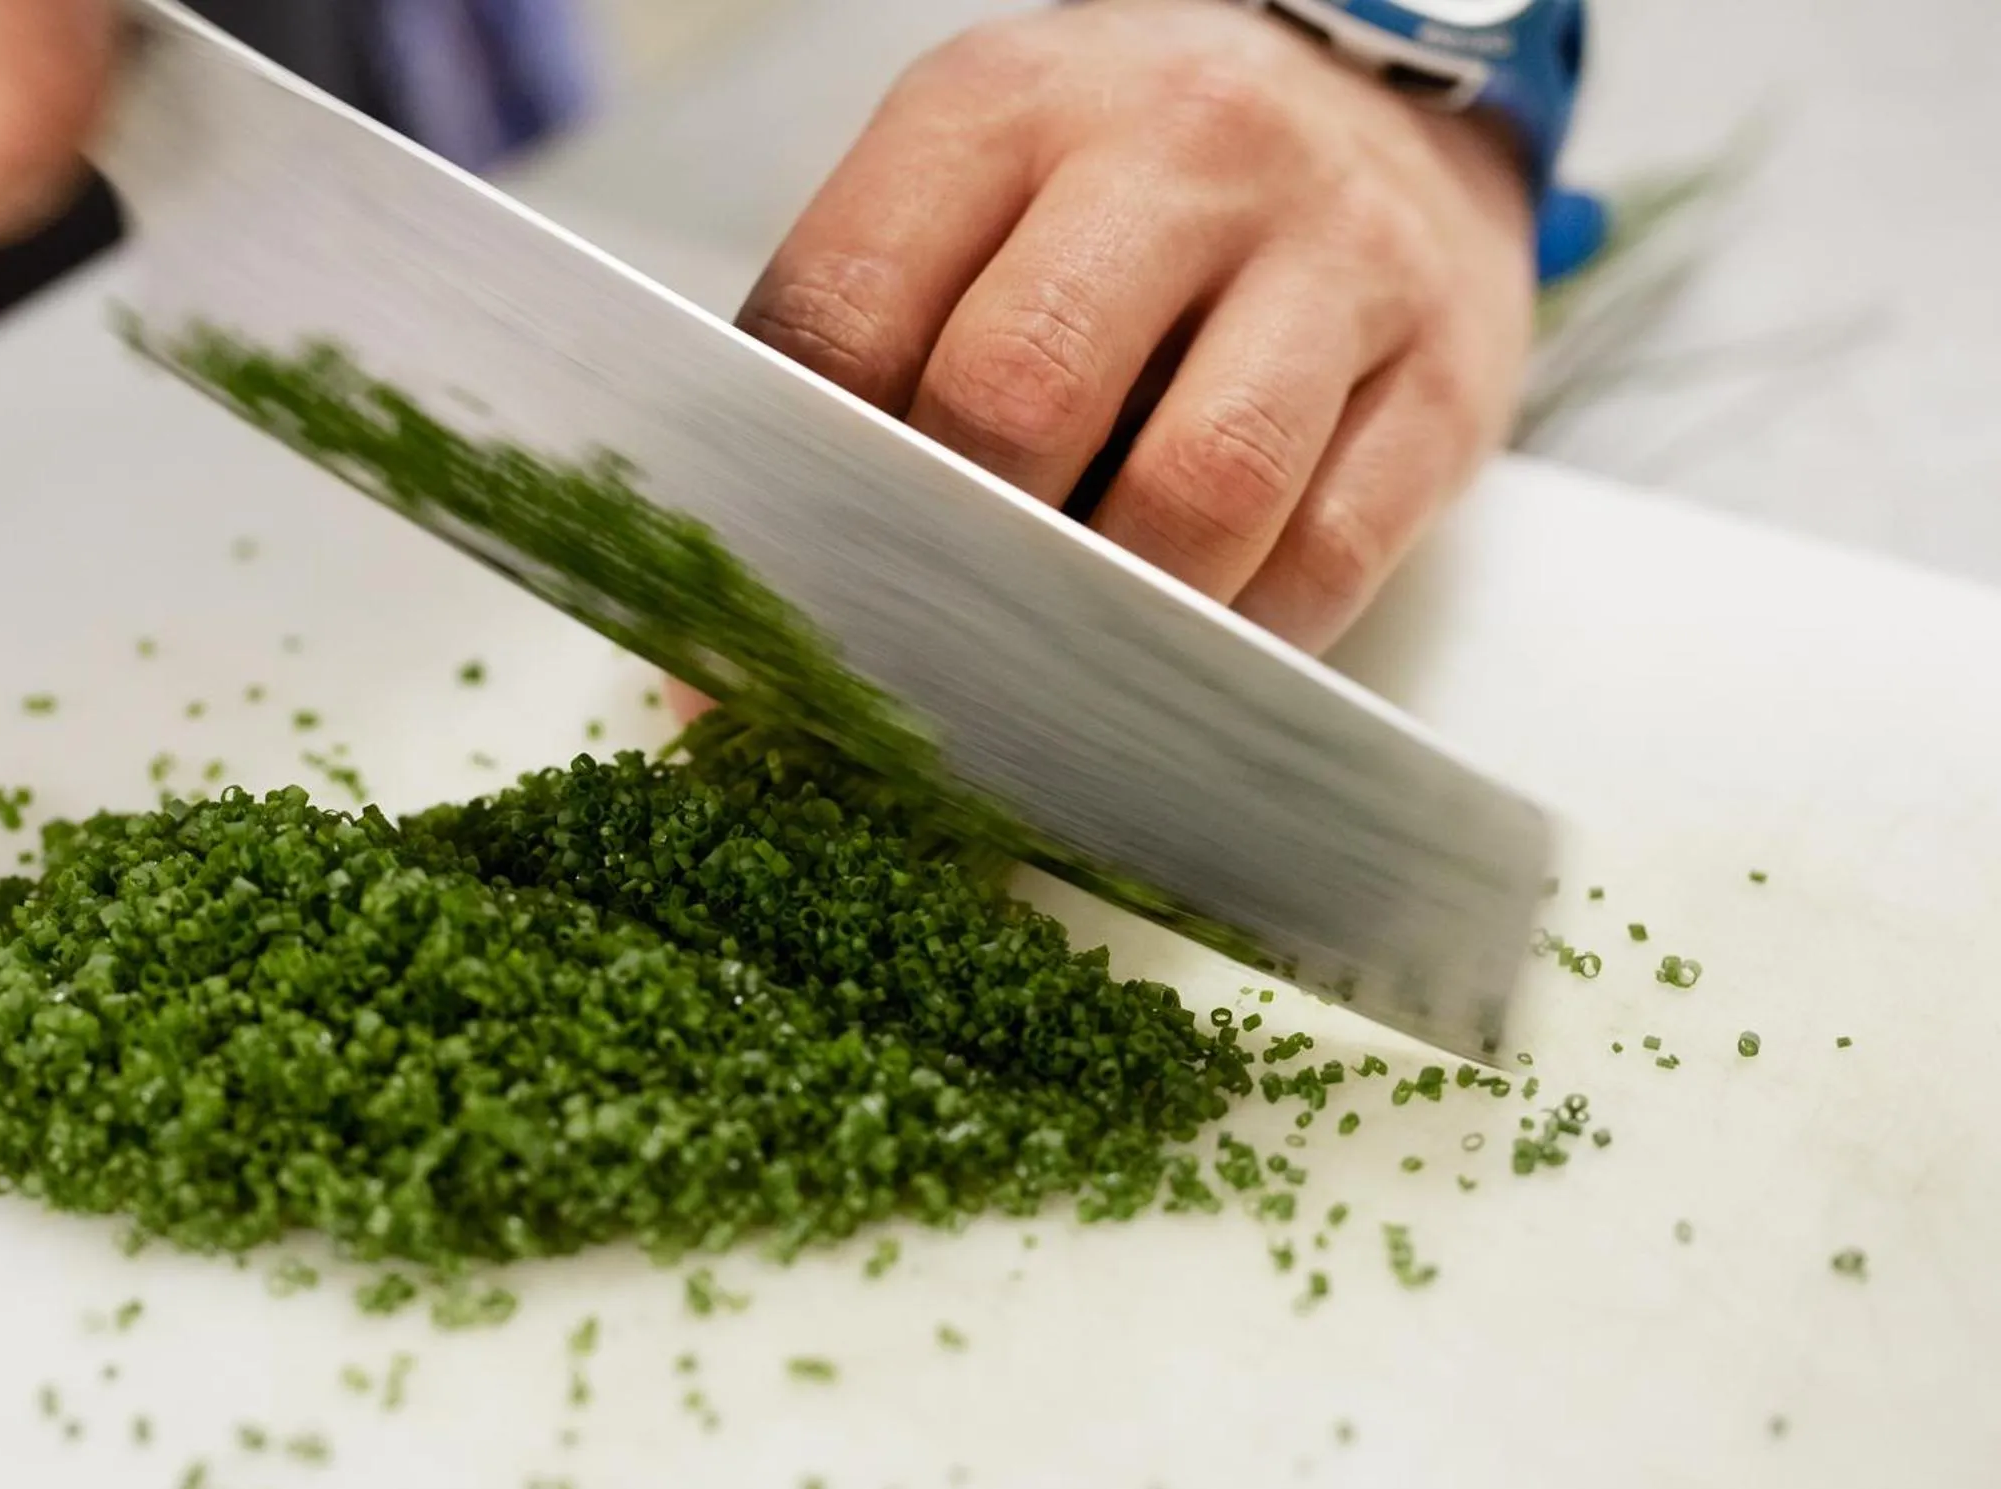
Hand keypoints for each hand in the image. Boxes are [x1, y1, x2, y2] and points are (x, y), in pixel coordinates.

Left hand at [739, 0, 1535, 652]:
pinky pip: (1331, 553)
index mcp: (1006, 108)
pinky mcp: (1442, 375)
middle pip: (1018, 395)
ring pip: (1196, 488)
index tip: (782, 601)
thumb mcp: (982, 183)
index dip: (793, 488)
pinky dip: (1243, 641)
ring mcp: (1331, 257)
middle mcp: (1176, 154)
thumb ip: (876, 344)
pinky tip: (1188, 658)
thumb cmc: (1129, 179)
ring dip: (1111, 619)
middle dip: (953, 556)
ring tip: (1061, 674)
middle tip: (928, 650)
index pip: (849, 311)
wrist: (1379, 95)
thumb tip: (762, 595)